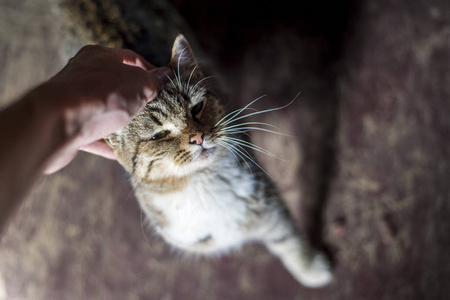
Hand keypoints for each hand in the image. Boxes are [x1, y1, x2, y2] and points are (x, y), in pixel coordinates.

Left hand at [34, 45, 169, 172]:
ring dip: (122, 122)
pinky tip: (123, 152)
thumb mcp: (137, 83)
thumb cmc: (100, 94)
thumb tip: (165, 76)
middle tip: (156, 110)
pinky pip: (94, 135)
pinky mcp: (68, 127)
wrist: (58, 122)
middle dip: (136, 98)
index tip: (164, 85)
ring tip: (143, 131)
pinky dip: (109, 144)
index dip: (150, 70)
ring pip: (104, 111)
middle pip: (116, 85)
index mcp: (100, 56)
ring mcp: (74, 101)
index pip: (131, 58)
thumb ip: (152, 81)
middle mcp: (84, 75)